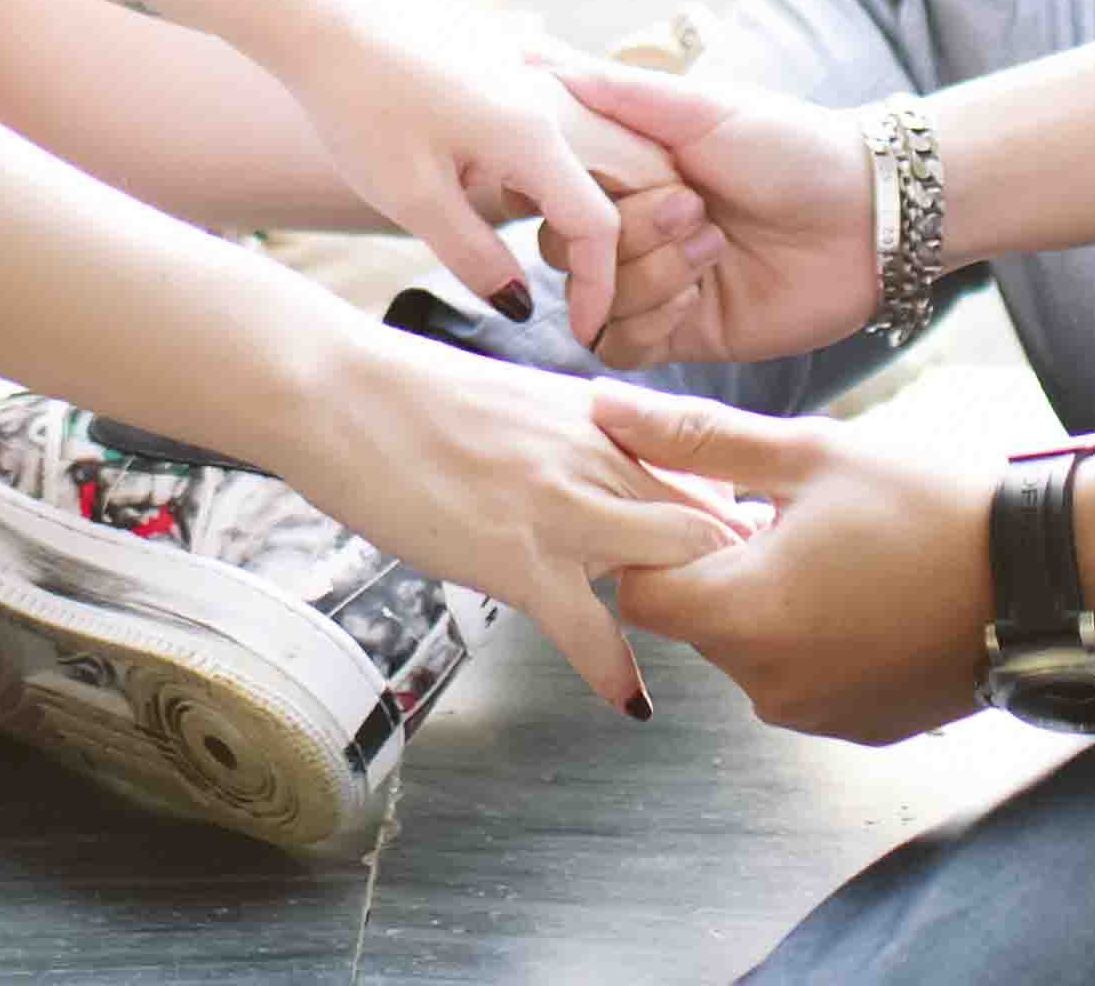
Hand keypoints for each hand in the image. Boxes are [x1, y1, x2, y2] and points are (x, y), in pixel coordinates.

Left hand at [257, 0, 688, 344]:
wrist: (315, 4)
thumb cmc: (358, 100)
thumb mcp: (412, 196)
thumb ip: (475, 256)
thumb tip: (521, 304)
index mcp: (534, 135)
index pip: (597, 226)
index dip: (597, 288)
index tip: (581, 333)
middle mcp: (546, 94)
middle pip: (612, 178)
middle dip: (601, 244)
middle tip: (573, 293)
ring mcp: (525, 63)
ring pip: (578, 144)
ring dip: (572, 199)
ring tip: (539, 247)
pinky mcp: (498, 48)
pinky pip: (548, 112)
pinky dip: (546, 159)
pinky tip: (497, 177)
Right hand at [279, 328, 749, 713]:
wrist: (340, 392)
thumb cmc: (407, 395)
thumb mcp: (515, 397)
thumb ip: (567, 430)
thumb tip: (596, 457)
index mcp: (595, 413)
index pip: (696, 461)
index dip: (727, 508)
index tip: (749, 544)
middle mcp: (596, 454)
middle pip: (703, 514)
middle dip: (736, 565)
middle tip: (753, 610)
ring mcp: (562, 507)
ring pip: (671, 561)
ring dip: (693, 608)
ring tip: (706, 651)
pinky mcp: (519, 558)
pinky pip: (590, 629)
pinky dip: (617, 672)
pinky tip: (631, 703)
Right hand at [555, 59, 880, 369]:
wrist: (867, 217)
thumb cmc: (790, 148)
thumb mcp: (702, 108)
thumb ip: (618, 92)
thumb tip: (536, 59)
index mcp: (631, 171)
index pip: (558, 190)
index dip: (582, 188)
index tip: (642, 168)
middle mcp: (634, 227)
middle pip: (567, 249)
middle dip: (628, 231)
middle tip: (696, 206)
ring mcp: (656, 282)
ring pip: (595, 298)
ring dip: (651, 272)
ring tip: (715, 243)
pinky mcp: (684, 333)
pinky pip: (625, 344)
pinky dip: (651, 319)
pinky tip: (698, 295)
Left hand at [583, 390, 998, 741]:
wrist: (1045, 572)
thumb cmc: (930, 503)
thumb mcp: (807, 455)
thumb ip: (696, 438)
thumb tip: (604, 408)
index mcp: (745, 617)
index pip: (639, 593)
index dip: (658, 544)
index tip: (706, 506)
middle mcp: (771, 686)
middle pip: (695, 624)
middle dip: (719, 569)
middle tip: (782, 516)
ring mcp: (819, 717)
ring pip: (750, 652)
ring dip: (767, 605)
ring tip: (834, 550)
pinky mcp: (863, 728)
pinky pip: (805, 681)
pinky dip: (816, 640)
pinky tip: (865, 592)